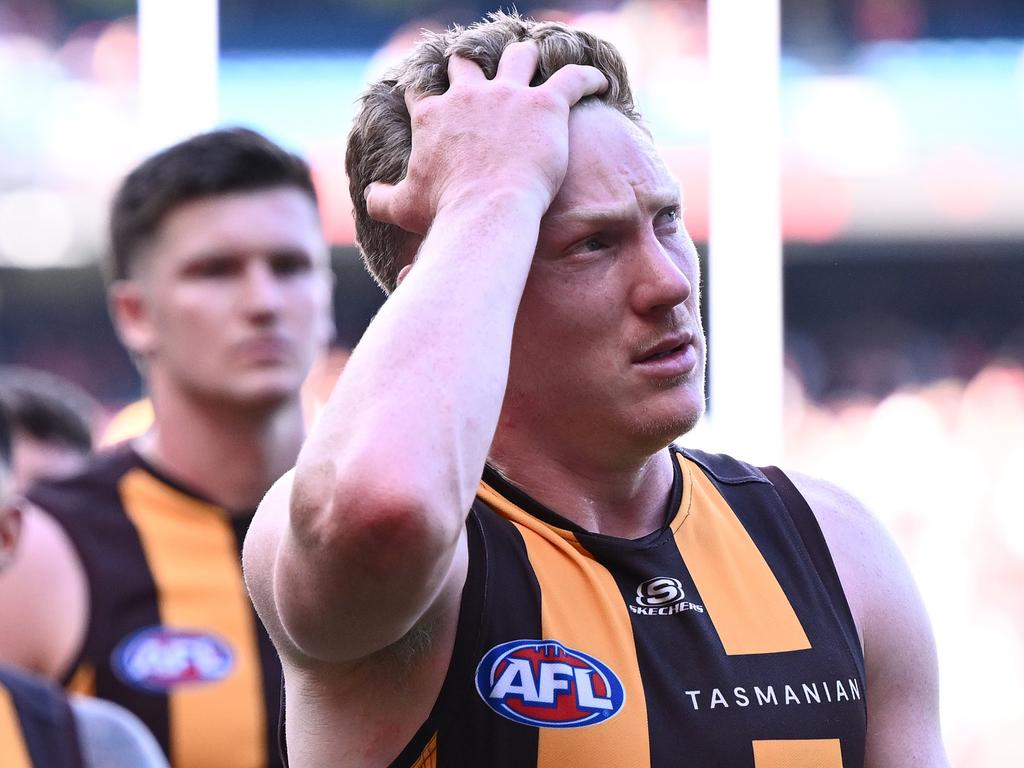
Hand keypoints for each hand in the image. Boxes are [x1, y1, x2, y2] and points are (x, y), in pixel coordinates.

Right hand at [365, 41, 607, 234]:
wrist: (487, 211)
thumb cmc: (445, 212)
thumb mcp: (404, 207)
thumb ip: (381, 199)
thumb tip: (367, 198)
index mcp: (434, 116)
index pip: (424, 91)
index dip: (427, 89)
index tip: (433, 94)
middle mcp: (468, 96)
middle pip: (467, 64)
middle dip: (472, 65)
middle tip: (483, 72)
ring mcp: (508, 96)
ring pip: (519, 57)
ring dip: (526, 58)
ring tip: (537, 62)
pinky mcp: (545, 104)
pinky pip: (573, 78)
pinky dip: (587, 78)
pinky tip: (598, 82)